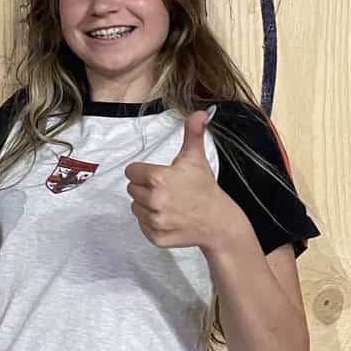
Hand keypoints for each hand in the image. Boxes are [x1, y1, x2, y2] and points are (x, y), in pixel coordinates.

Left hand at [124, 110, 240, 251]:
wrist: (219, 222)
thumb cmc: (205, 188)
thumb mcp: (196, 158)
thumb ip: (193, 133)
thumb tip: (200, 112)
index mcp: (158, 178)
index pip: (131, 172)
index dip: (143, 172)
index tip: (159, 175)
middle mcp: (154, 201)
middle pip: (132, 189)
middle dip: (145, 188)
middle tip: (166, 190)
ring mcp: (155, 221)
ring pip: (135, 207)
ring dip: (147, 205)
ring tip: (168, 204)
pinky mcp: (156, 237)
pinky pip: (142, 225)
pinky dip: (151, 222)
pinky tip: (168, 218)